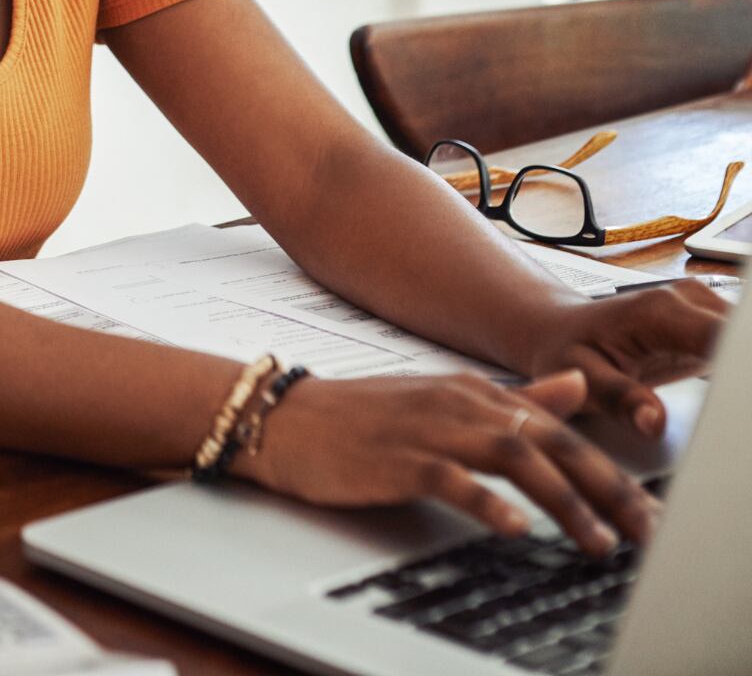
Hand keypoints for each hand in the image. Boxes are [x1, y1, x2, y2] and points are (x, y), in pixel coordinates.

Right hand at [229, 368, 660, 555]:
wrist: (282, 418)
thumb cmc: (359, 417)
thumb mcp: (442, 400)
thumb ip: (513, 397)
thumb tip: (575, 386)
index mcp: (473, 392)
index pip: (559, 430)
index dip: (608, 471)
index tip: (643, 511)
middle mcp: (457, 404)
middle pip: (548, 442)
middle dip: (603, 488)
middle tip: (641, 531)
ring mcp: (427, 429)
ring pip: (512, 458)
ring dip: (561, 501)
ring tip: (594, 540)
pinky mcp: (396, 458)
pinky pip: (449, 479)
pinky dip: (485, 501)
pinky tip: (511, 526)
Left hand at [514, 279, 730, 437]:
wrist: (560, 331)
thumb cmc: (565, 351)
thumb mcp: (582, 377)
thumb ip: (620, 398)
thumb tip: (654, 422)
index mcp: (659, 311)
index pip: (726, 336)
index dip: (741, 369)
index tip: (740, 397)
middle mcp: (687, 300)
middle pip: (743, 337)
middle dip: (743, 377)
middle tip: (734, 411)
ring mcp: (701, 307)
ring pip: (744, 341)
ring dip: (742, 374)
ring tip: (731, 406)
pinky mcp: (709, 322)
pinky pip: (739, 344)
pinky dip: (739, 372)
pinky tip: (731, 395)